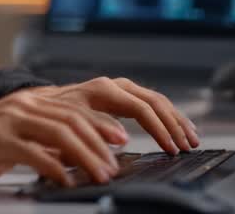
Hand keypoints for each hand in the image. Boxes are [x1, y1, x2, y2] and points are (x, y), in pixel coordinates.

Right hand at [0, 87, 127, 186]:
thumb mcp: (15, 138)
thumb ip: (45, 141)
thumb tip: (78, 155)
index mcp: (31, 101)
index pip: (78, 106)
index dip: (104, 121)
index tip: (125, 140)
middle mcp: (24, 104)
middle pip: (75, 117)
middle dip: (102, 141)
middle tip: (117, 165)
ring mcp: (11, 118)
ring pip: (61, 132)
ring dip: (87, 155)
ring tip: (101, 175)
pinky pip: (34, 152)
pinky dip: (54, 168)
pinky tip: (65, 182)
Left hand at [29, 77, 199, 154]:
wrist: (41, 106)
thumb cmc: (53, 119)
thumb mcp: (70, 126)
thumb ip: (94, 130)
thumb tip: (122, 140)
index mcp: (102, 91)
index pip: (140, 108)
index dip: (159, 129)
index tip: (170, 148)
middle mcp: (114, 86)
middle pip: (154, 102)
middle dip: (174, 125)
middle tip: (188, 146)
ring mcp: (120, 88)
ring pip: (157, 101)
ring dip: (176, 120)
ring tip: (193, 139)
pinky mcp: (123, 96)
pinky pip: (152, 103)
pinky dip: (169, 116)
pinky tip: (180, 127)